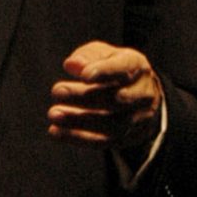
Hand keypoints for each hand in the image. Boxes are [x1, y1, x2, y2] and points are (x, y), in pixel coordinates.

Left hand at [46, 41, 163, 149]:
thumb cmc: (115, 69)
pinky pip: (103, 142)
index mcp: (137, 67)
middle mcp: (142, 94)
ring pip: (110, 124)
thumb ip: (88, 56)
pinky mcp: (126, 138)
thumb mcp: (105, 54)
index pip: (124, 69)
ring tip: (53, 114)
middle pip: (116, 99)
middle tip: (57, 91)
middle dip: (84, 96)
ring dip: (78, 120)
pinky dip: (78, 138)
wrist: (141, 97)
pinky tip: (56, 131)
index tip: (83, 75)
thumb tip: (72, 65)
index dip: (104, 72)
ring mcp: (137, 118)